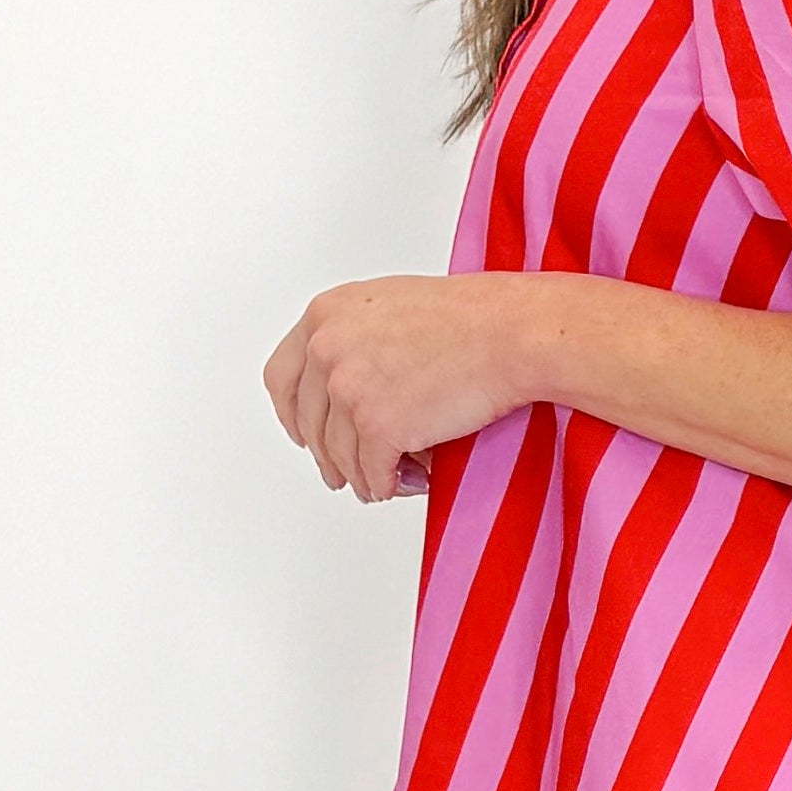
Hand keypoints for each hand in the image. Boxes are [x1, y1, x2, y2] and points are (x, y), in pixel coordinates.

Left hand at [263, 274, 531, 502]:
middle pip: (308, 422)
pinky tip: (405, 482)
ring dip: (361, 474)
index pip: (281, 377)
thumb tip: (343, 385)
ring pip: (339, 455)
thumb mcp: (390, 305)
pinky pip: (371, 474)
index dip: (292, 413)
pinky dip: (386, 485)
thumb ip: (355, 337)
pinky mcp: (378, 427)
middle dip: (326, 453)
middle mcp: (327, 349)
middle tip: (342, 470)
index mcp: (326, 315)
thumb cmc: (471, 317)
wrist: (510, 332)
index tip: (303, 431)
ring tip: (385, 479)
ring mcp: (349, 389)